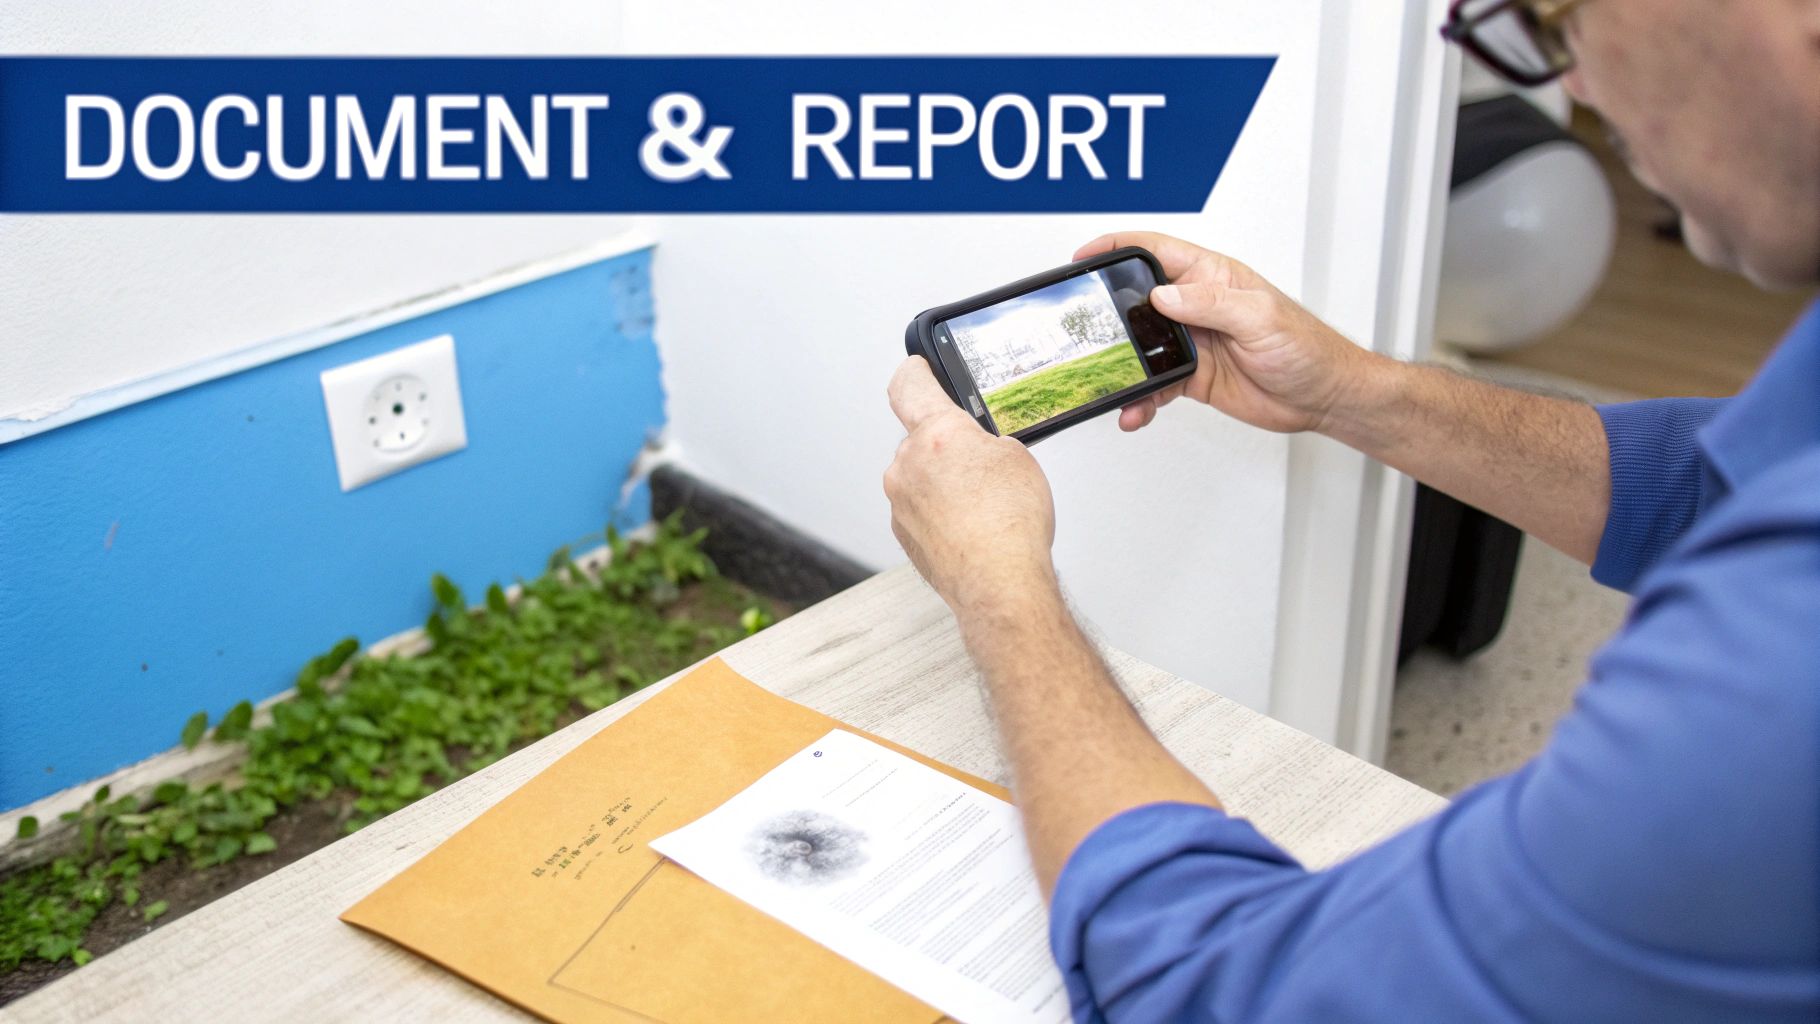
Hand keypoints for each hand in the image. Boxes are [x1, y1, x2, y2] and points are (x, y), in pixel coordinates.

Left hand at [884, 357, 1058, 617]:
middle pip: (921, 439)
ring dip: (944, 483)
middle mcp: (907, 464)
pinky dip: (941, 513)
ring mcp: (901, 502)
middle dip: (947, 447)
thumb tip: (977, 449)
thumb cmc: (1010, 526)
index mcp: (936, 434)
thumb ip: (986, 441)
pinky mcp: (904, 533)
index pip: (909, 384)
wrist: (999, 585)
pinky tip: (971, 528)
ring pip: (921, 477)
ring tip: (982, 506)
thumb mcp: (1017, 458)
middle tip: (981, 466)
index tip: (919, 369)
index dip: (916, 372)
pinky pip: (921, 509)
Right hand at [1073, 231, 1372, 433]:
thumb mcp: (1260, 316)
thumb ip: (1210, 303)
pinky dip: (1141, 399)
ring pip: (1140, 348)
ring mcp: (1191, 341)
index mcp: (1211, 277)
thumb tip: (1164, 294)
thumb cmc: (1305, 347)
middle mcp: (1196, 305)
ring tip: (1111, 384)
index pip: (1155, 251)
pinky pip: (1155, 385)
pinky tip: (1136, 411)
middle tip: (1084, 331)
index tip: (1085, 258)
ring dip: (1122, 367)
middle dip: (1108, 315)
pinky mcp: (1192, 376)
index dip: (1117, 248)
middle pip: (1137, 300)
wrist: (1321, 396)